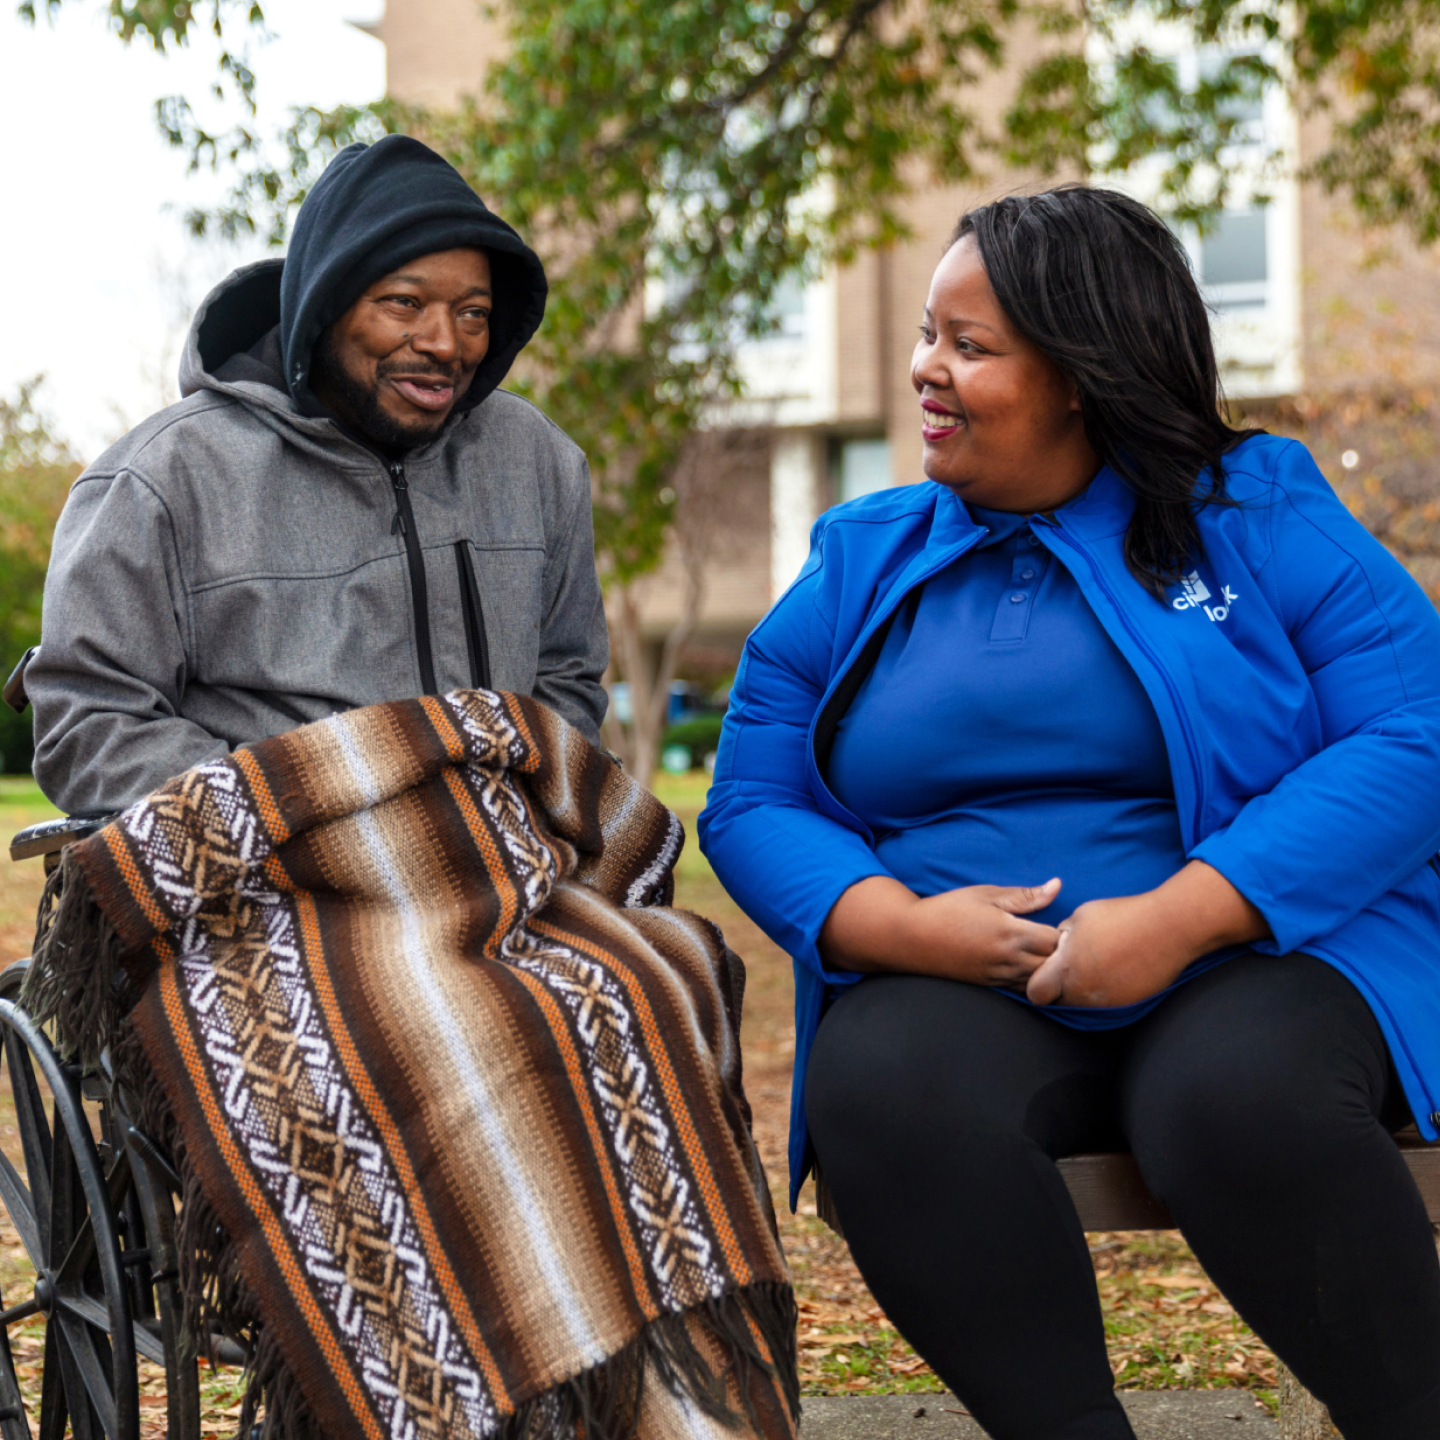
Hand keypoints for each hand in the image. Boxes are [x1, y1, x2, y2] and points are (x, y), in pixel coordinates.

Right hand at [820, 875, 1062, 985]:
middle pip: (1054, 966)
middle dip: (1062, 954)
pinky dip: (1032, 980)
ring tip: (1046, 953)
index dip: (1064, 932)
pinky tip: (1029, 965)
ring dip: (1049, 970)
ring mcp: (1000, 976)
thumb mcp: (986, 894)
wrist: (912, 938)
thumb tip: (1057, 886)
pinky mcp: (991, 985)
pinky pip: (1022, 989)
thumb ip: (1025, 896)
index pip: (1056, 941)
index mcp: (1011, 933)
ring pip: (1040, 982)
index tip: (1061, 922)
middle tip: (1060, 940)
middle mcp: (1008, 959)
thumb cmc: (949, 909)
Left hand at [1025, 861, 1268, 1007]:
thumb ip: (1062, 936)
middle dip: (1057, 987)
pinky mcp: (1126, 1003)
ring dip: (1081, 988)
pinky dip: (1104, 989)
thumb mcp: (1080, 917)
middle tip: (1070, 966)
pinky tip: (1114, 969)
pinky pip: (1104, 1002)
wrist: (1168, 928)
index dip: (1036, 982)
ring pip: (1081, 1003)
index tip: (1043, 969)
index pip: (1036, 992)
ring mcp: (1106, 1000)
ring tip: (1096, 963)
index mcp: (1067, 968)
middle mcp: (1083, 991)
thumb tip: (1057, 944)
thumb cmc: (1121, 916)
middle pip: (1057, 1000)